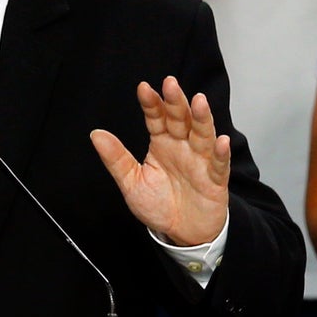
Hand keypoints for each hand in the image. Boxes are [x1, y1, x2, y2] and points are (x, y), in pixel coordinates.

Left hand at [91, 76, 229, 245]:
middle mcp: (182, 147)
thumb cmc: (158, 204)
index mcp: (161, 144)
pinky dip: (221, 154)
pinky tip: (221, 141)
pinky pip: (219, 165)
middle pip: (181, 120)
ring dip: (202, 118)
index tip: (143, 88)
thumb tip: (95, 134)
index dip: (151, 103)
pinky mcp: (215, 181)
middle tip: (170, 83)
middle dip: (176, 102)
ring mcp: (200, 161)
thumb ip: (116, 158)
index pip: (156, 118)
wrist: (182, 233)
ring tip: (199, 101)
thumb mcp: (131, 182)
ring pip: (202, 135)